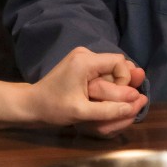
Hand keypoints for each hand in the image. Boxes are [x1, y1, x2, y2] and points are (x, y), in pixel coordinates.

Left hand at [31, 48, 147, 137]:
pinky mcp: (79, 64)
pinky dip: (105, 84)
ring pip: (110, 69)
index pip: (120, 62)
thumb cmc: (54, 108)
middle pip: (116, 65)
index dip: (125, 80)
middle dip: (120, 84)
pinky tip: (99, 97)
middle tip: (115, 102)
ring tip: (106, 102)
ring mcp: (81, 58)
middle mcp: (85, 53)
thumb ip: (109, 110)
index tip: (117, 98)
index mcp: (85, 60)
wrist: (32, 105)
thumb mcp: (82, 112)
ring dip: (113, 86)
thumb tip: (134, 106)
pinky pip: (102, 71)